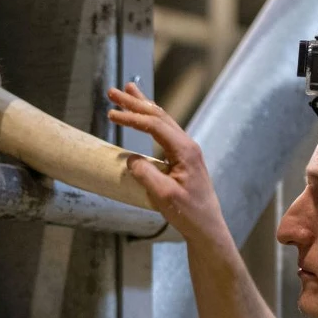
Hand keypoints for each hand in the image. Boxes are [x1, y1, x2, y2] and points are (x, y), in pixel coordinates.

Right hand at [107, 82, 229, 248]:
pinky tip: (143, 114)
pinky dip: (150, 119)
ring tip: (128, 91)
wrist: (206, 226)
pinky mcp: (182, 158)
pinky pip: (164, 131)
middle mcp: (187, 145)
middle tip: (114, 91)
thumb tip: (130, 159)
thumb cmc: (188, 213)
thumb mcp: (164, 195)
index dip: (131, 119)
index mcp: (184, 150)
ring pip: (162, 120)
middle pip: (158, 116)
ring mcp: (186, 150)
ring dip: (143, 106)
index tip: (111, 115)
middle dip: (135, 103)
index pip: (154, 126)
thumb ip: (145, 174)